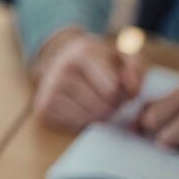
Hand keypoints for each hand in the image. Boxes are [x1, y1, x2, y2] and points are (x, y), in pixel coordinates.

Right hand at [31, 28, 146, 130]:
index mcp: (83, 53)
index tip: (119, 87)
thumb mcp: (120, 57)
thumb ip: (136, 69)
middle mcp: (62, 68)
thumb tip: (132, 91)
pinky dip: (84, 122)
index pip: (112, 89)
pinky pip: (74, 125)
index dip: (123, 94)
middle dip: (113, 107)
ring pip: (90, 117)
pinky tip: (82, 109)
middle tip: (110, 99)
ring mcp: (49, 87)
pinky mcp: (43, 106)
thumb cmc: (98, 63)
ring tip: (97, 103)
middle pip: (103, 106)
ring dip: (100, 116)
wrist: (62, 60)